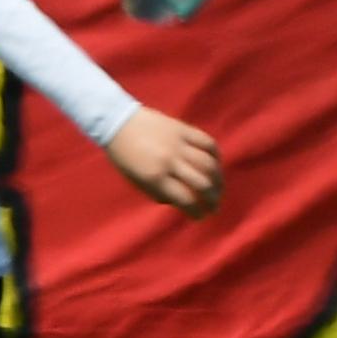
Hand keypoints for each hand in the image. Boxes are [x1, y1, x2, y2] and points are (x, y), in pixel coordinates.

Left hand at [108, 106, 222, 212]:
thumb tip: (181, 202)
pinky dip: (215, 155)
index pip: (185, 199)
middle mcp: (170, 161)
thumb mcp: (137, 182)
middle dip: (212, 199)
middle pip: (202, 183)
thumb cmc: (125, 156)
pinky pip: (207, 143)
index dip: (197, 212)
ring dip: (218, 180)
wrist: (118, 122)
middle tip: (214, 206)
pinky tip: (215, 165)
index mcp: (155, 177)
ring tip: (218, 188)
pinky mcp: (184, 129)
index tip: (200, 216)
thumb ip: (160, 194)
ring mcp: (179, 144)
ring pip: (209, 164)